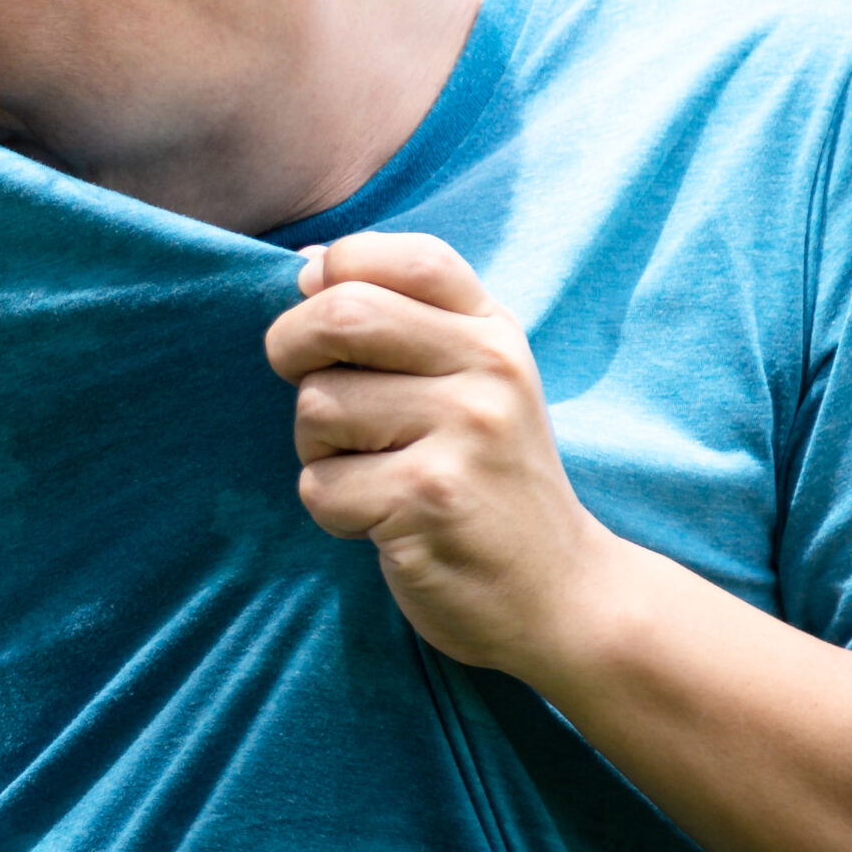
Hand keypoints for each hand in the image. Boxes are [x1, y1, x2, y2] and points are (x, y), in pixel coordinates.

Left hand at [263, 231, 621, 675]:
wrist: (561, 595)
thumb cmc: (489, 478)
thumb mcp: (471, 381)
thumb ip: (399, 317)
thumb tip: (307, 264)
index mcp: (492, 330)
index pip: (401, 256)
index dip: (337, 276)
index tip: (331, 323)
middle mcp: (488, 369)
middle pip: (339, 313)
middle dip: (291, 348)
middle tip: (317, 398)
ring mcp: (464, 432)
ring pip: (317, 407)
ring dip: (318, 449)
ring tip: (375, 473)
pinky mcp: (429, 498)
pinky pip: (321, 484)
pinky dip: (333, 509)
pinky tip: (384, 520)